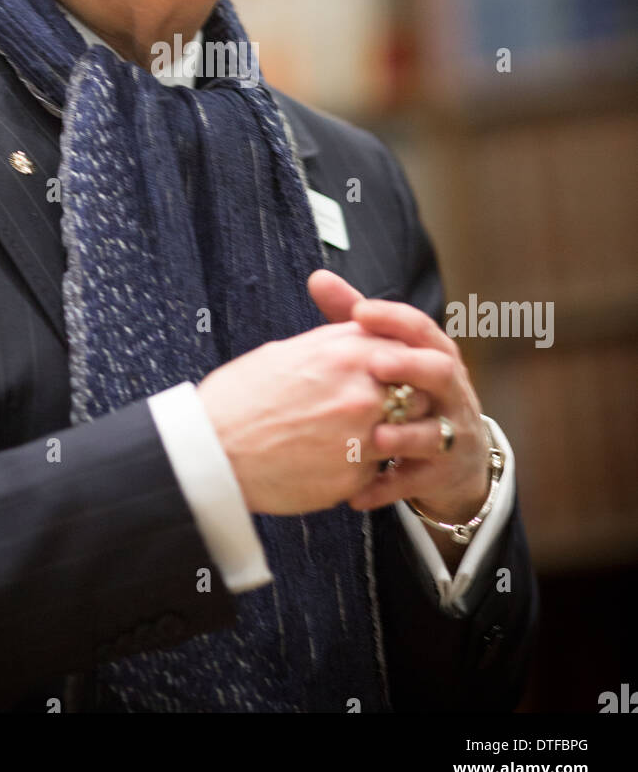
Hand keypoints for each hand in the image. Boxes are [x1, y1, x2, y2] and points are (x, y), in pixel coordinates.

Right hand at [196, 279, 430, 516]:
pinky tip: (328, 463)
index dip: (400, 366)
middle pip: (415, 395)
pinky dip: (360, 469)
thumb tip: (359, 337)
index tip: (391, 376)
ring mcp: (361, 438)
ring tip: (350, 439)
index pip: (404, 352)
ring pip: (401, 437)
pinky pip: (376, 472)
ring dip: (386, 438)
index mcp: (345, 353)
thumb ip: (335, 343)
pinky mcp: (353, 478)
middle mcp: (361, 393)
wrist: (212, 449)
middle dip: (403, 403)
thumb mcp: (287, 351)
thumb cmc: (240, 397)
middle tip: (378, 412)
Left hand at [344, 295, 489, 523]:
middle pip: (440, 372)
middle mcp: (451, 390)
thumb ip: (355, 316)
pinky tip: (354, 495)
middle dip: (411, 368)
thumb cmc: (408, 391)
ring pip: (435, 432)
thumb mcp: (388, 353)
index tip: (360, 311)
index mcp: (435, 354)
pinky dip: (385, 488)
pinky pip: (416, 482)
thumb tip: (318, 277)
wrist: (452, 458)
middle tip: (377, 365)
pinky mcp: (443, 474)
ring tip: (374, 437)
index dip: (393, 318)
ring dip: (403, 435)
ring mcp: (452, 433)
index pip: (421, 328)